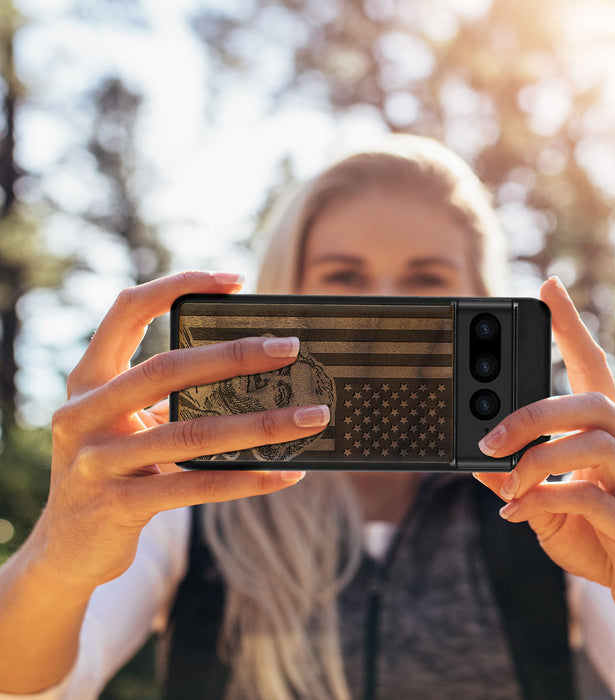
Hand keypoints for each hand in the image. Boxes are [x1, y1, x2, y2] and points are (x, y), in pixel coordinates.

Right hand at [39, 271, 328, 589]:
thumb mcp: (126, 424)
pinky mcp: (116, 505)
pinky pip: (195, 487)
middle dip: (235, 355)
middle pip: (167, 369)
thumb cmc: (114, 470)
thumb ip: (167, 398)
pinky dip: (247, 478)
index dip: (178, 286)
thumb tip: (254, 374)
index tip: (236, 281)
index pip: (127, 311)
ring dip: (261, 424)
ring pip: (191, 433)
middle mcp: (83, 413)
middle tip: (290, 349)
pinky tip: (287, 473)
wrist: (66, 549)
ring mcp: (96, 461)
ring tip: (311, 417)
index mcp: (89, 380)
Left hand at [474, 277, 614, 623]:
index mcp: (609, 434)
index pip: (593, 367)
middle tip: (489, 439)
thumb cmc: (596, 534)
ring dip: (537, 460)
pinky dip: (547, 499)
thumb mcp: (544, 502)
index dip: (571, 327)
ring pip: (595, 443)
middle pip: (591, 403)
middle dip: (533, 415)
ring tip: (508, 483)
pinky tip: (521, 513)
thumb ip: (514, 478)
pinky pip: (592, 497)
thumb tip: (475, 460)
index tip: (548, 288)